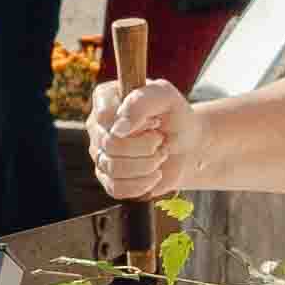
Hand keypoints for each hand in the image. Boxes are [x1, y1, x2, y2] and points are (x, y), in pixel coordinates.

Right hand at [88, 79, 196, 200]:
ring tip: (160, 155)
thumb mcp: (165, 96)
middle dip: (146, 146)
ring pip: (113, 168)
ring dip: (147, 164)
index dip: (135, 124)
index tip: (155, 122)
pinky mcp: (108, 178)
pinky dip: (142, 184)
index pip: (104, 116)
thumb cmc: (175, 116)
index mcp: (105, 98)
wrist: (187, 145)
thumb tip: (118, 130)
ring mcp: (100, 154)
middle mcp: (97, 126)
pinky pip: (116, 188)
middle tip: (161, 140)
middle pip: (110, 144)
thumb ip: (141, 102)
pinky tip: (154, 174)